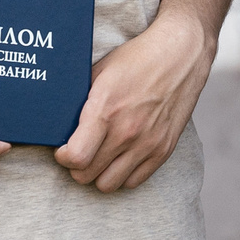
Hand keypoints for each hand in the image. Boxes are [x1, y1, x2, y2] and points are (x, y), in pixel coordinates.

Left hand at [54, 11, 214, 191]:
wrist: (181, 54)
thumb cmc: (137, 59)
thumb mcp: (101, 71)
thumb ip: (80, 99)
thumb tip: (58, 119)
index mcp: (106, 109)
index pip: (76, 156)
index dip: (63, 157)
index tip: (63, 149)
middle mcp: (126, 131)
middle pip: (87, 175)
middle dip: (76, 166)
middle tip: (79, 152)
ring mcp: (147, 143)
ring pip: (108, 185)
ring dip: (98, 174)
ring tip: (99, 157)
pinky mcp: (163, 150)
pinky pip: (134, 181)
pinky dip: (122, 174)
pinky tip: (120, 157)